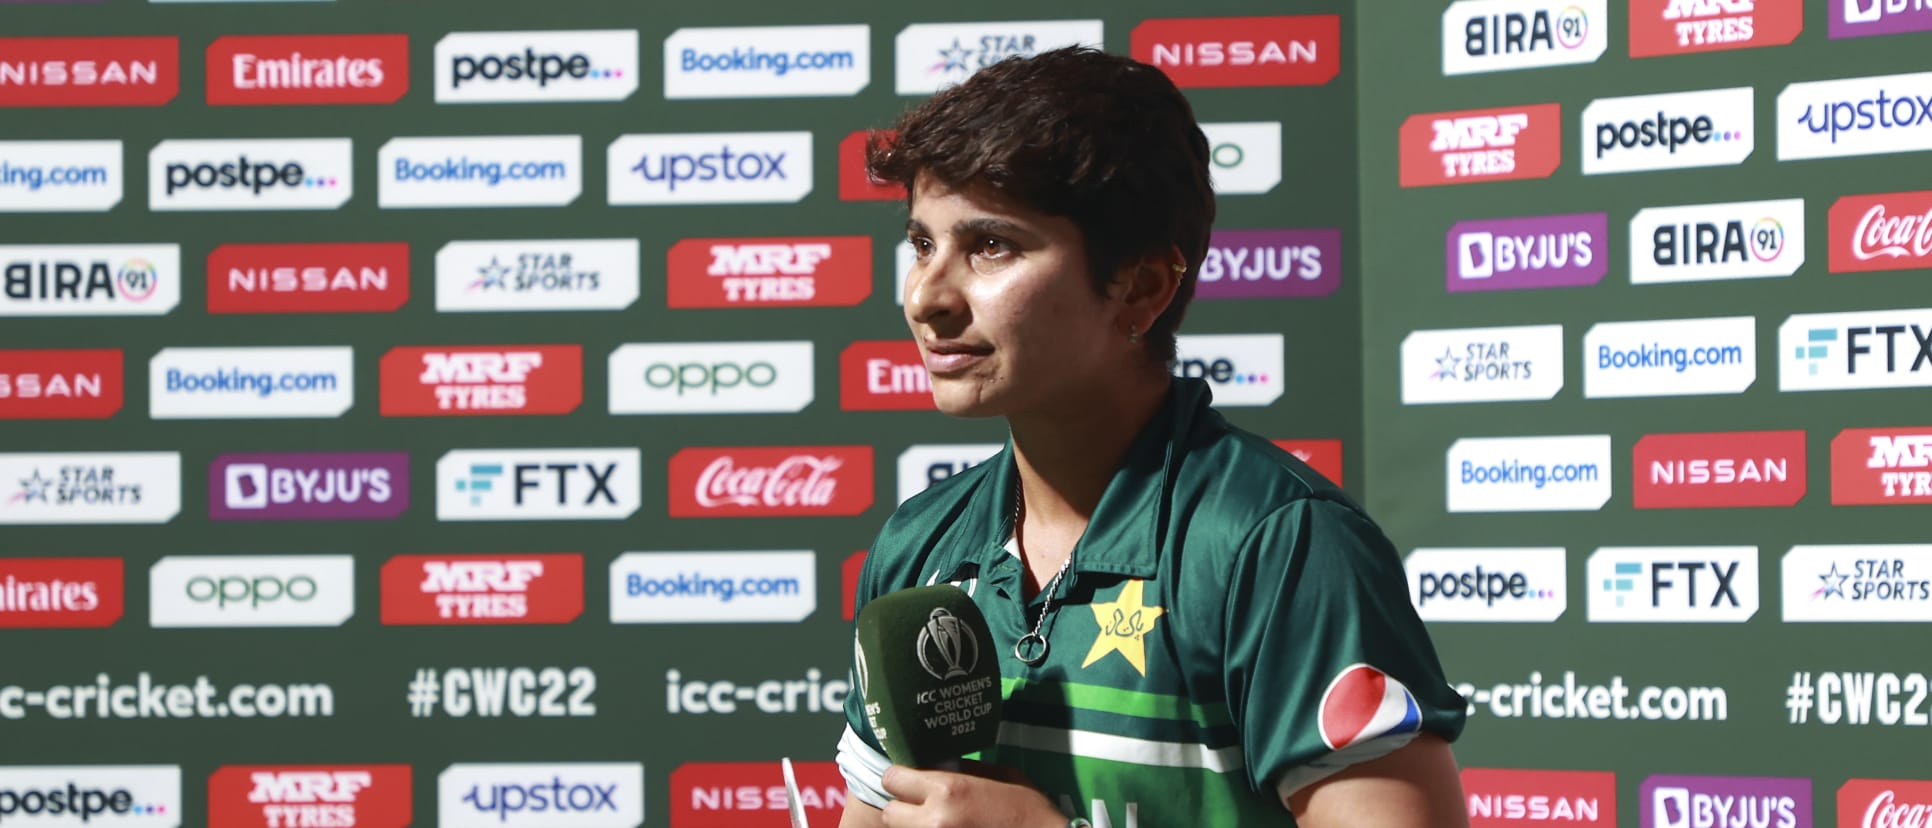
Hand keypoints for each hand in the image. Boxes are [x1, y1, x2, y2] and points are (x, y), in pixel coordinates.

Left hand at [880, 760, 1065, 827]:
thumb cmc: (1027, 810)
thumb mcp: (997, 777)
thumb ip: (961, 772)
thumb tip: (935, 766)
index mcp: (948, 790)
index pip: (893, 779)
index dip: (901, 779)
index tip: (910, 782)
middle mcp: (934, 820)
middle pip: (890, 812)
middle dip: (903, 808)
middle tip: (921, 807)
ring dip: (913, 827)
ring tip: (937, 823)